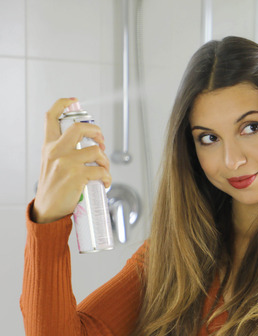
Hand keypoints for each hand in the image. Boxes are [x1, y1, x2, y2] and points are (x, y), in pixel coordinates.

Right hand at [32, 98, 110, 223]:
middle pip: (79, 127)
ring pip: (96, 150)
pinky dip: (107, 177)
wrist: (47, 209)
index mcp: (48, 146)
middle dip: (97, 131)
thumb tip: (90, 145)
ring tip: (103, 170)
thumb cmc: (54, 187)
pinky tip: (104, 182)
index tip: (74, 101)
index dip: (62, 105)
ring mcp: (66, 162)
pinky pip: (101, 170)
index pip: (51, 118)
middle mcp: (55, 151)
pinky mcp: (76, 175)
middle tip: (101, 142)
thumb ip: (64, 151)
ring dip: (105, 160)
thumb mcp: (51, 164)